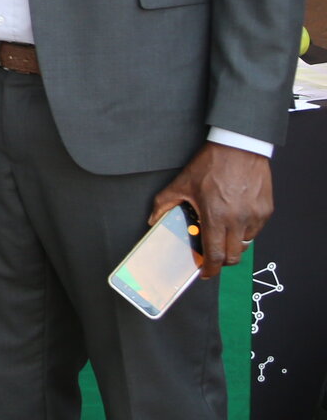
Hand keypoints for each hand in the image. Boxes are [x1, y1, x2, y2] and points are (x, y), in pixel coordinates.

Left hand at [150, 142, 272, 279]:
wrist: (238, 147)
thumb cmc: (210, 164)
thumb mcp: (181, 183)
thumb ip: (164, 204)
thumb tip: (152, 220)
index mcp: (215, 217)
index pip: (215, 254)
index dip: (210, 269)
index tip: (205, 272)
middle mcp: (238, 220)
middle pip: (232, 256)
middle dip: (221, 261)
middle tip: (213, 255)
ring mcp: (255, 217)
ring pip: (245, 244)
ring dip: (233, 244)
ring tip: (222, 231)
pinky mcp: (266, 211)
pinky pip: (256, 230)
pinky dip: (245, 231)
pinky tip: (235, 218)